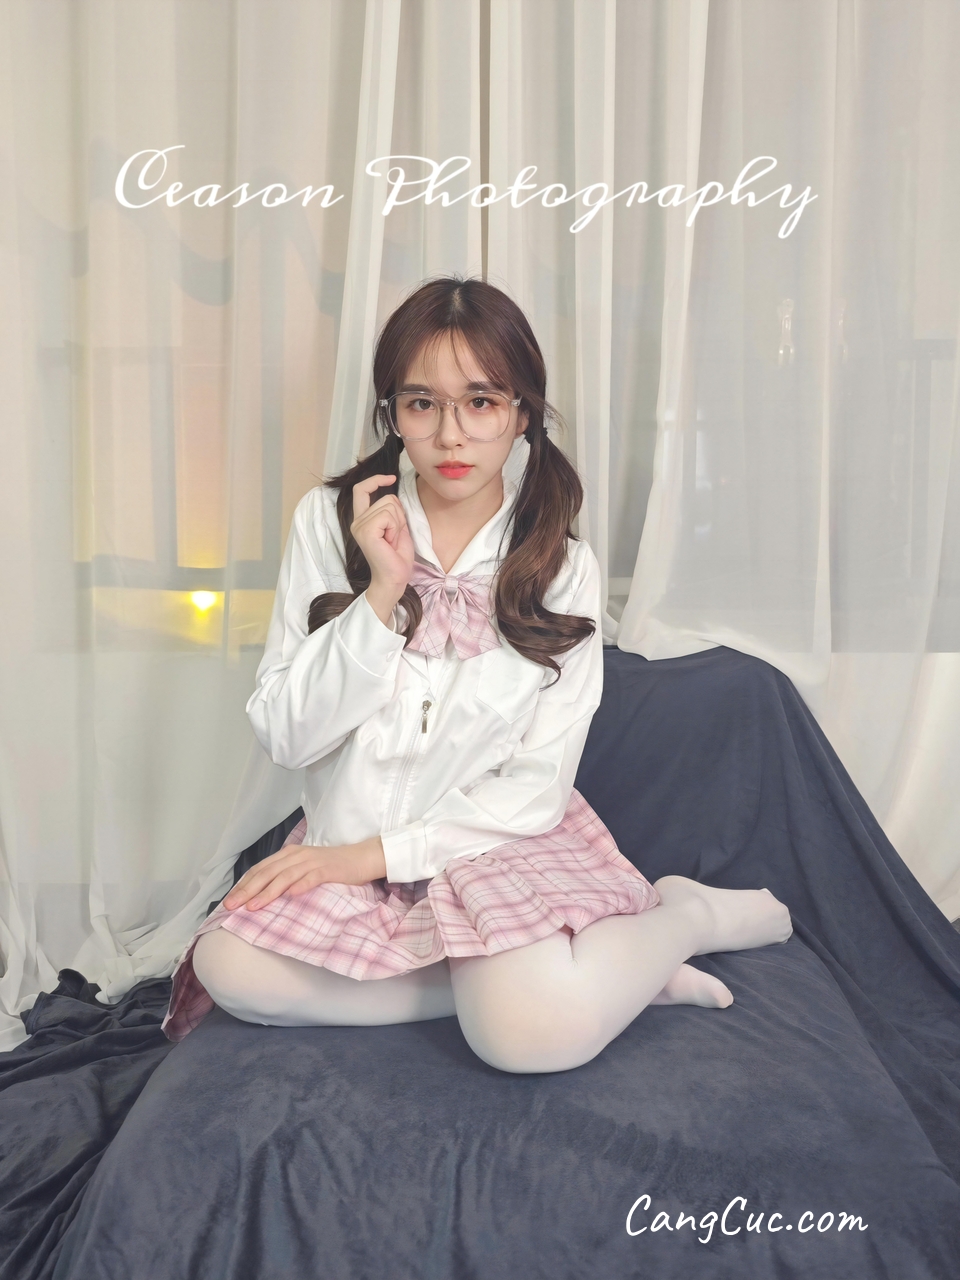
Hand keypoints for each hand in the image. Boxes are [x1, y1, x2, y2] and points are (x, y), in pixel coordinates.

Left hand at [222, 837, 386, 911]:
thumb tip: (262, 896)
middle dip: (247, 889)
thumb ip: (286, 877)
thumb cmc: (331, 867)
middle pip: (267, 872)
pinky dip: (299, 886)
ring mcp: (312, 861)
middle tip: (231, 905)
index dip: (243, 884)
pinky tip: (289, 896)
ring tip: (253, 906)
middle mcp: (297, 855)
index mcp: (289, 854)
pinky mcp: (328, 869)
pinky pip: (310, 878)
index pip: (260, 869)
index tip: (228, 900)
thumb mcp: (304, 869)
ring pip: (284, 876)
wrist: (361, 858)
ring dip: (267, 891)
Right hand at [350, 474, 413, 595]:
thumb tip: (393, 494)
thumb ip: (392, 511)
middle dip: (399, 515)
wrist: (394, 579)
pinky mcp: (366, 531)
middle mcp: (357, 521)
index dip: (376, 480)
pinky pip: (388, 516)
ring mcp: (359, 526)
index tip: (391, 478)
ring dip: (398, 523)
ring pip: (389, 506)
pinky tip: (390, 542)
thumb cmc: (396, 558)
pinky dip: (395, 528)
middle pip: (387, 498)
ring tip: (392, 541)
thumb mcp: (397, 528)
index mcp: (362, 520)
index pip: (361, 489)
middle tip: (394, 536)